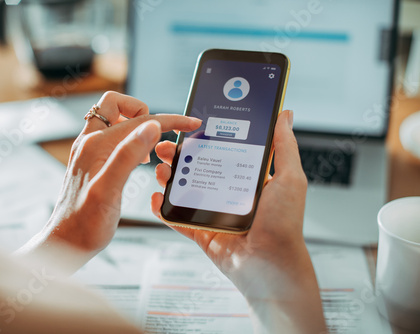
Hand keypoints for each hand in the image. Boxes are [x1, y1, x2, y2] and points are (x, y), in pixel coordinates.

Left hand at [18, 92, 200, 270]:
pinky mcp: (92, 161)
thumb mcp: (109, 191)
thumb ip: (128, 156)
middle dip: (142, 111)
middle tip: (158, 135)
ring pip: (114, 119)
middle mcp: (89, 142)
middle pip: (117, 105)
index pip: (139, 121)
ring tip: (150, 151)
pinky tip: (139, 160)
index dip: (169, 120)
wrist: (66, 243)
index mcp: (96, 145)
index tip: (190, 123)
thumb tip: (151, 127)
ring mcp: (89, 151)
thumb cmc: (85, 224)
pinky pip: (113, 137)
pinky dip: (130, 139)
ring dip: (135, 125)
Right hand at [151, 110, 326, 332]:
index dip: (202, 138)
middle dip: (178, 155)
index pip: (220, 151)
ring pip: (183, 191)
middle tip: (164, 147)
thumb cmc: (284, 222)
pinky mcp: (201, 232)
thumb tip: (285, 114)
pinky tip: (157, 197)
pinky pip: (177, 219)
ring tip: (160, 170)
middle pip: (196, 168)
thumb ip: (284, 146)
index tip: (187, 127)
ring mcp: (212, 212)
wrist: (271, 264)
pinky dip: (163, 209)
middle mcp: (227, 192)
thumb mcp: (289, 178)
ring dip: (168, 178)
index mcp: (245, 178)